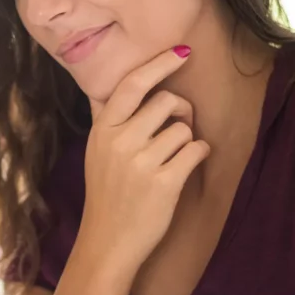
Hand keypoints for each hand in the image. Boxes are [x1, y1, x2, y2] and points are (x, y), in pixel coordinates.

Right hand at [80, 47, 209, 267]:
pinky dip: (198, 155)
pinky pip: (196, 150)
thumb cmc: (106, 193)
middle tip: (178, 126)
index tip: (181, 52)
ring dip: (187, 139)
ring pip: (184, 128)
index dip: (159, 64)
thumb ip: (104, 118)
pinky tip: (186, 167)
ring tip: (175, 157)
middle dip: (181, 110)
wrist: (107, 241)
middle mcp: (120, 142)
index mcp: (102, 130)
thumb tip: (104, 86)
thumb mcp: (95, 151)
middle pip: (166, 102)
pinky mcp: (164, 183)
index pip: (131, 85)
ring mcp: (141, 163)